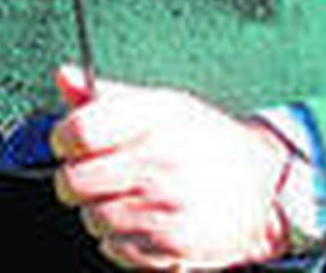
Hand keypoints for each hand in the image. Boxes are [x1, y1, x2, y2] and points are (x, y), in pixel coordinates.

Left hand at [50, 65, 290, 270]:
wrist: (263, 184)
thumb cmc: (206, 140)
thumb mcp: (162, 104)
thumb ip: (107, 95)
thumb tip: (64, 76)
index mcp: (153, 119)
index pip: (79, 131)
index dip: (63, 138)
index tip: (68, 142)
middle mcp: (158, 163)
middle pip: (74, 181)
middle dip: (77, 178)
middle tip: (96, 173)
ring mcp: (164, 207)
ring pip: (92, 218)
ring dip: (99, 211)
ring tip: (127, 196)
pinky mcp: (172, 245)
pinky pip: (116, 249)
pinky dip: (121, 239)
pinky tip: (144, 220)